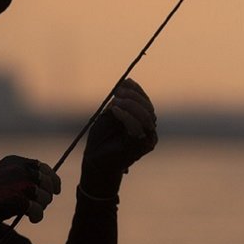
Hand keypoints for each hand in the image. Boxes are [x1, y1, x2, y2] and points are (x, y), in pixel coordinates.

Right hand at [0, 156, 60, 231]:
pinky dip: (37, 216)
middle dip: (45, 196)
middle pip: (48, 183)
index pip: (43, 167)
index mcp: (16, 161)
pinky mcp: (20, 199)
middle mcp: (22, 169)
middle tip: (39, 205)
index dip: (53, 179)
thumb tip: (42, 188)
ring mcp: (22, 183)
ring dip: (40, 207)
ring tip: (31, 213)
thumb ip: (21, 177)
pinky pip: (38, 210)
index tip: (57, 189)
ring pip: (45, 197)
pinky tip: (32, 219)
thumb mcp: (2, 176)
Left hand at [80, 79, 157, 198]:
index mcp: (143, 122)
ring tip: (115, 102)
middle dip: (134, 96)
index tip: (125, 81)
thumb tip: (125, 85)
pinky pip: (137, 127)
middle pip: (148, 108)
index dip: (137, 90)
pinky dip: (126, 116)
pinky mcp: (141, 147)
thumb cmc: (101, 140)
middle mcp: (149, 131)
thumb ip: (119, 104)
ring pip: (146, 116)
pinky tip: (115, 110)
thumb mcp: (109, 116)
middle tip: (118, 91)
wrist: (95, 162)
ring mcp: (147, 139)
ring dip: (130, 105)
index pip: (146, 103)